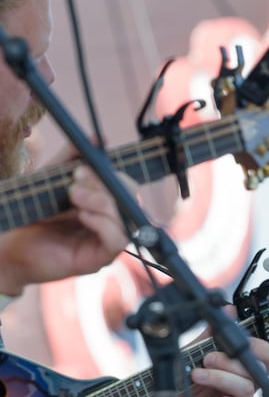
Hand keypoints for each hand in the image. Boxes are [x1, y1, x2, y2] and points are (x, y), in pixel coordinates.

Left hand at [0, 167, 132, 294]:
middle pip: (130, 200)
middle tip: (77, 179)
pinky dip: (104, 225)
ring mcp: (106, 241)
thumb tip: (97, 137)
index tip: (83, 167)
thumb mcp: (50, 180)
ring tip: (74, 196)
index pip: (124, 185)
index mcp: (102, 202)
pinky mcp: (99, 259)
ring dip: (103, 203)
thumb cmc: (31, 215)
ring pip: (127, 220)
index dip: (111, 174)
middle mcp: (109, 221)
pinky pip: (118, 240)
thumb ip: (71, 159)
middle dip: (106, 186)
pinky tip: (83, 216)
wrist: (9, 246)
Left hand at [172, 336, 268, 396]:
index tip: (241, 342)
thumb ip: (209, 336)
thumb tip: (230, 312)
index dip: (262, 348)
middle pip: (259, 371)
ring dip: (223, 379)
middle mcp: (241, 384)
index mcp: (236, 367)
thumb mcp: (189, 356)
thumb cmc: (177, 387)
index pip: (267, 357)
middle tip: (207, 359)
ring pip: (248, 390)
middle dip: (233, 362)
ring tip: (196, 376)